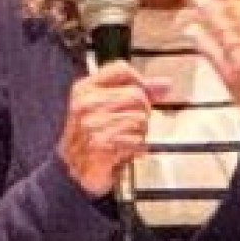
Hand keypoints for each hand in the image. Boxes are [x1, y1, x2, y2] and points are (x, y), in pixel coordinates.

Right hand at [58, 61, 165, 198]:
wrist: (73, 170)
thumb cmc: (93, 137)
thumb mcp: (109, 108)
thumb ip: (139, 93)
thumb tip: (166, 84)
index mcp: (85, 89)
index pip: (121, 69)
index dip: (140, 82)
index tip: (144, 95)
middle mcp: (85, 104)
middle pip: (137, 95)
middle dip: (143, 113)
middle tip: (131, 126)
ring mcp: (91, 125)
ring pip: (141, 119)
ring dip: (141, 134)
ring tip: (125, 139)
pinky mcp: (101, 145)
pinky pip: (137, 140)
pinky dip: (137, 149)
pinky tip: (124, 151)